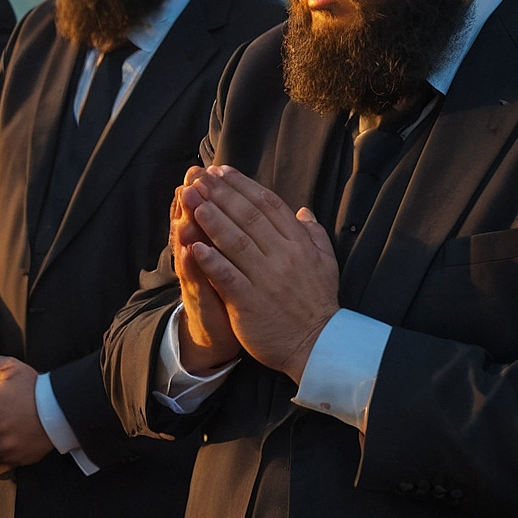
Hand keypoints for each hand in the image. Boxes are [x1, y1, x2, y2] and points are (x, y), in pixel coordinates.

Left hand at [181, 166, 339, 382]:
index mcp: (299, 244)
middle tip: (198, 178)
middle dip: (220, 194)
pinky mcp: (250, 303)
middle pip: (248, 217)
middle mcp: (283, 257)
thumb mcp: (326, 263)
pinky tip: (192, 245)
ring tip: (191, 200)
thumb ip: (314, 235)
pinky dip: (210, 260)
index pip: (268, 205)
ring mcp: (266, 279)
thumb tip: (303, 211)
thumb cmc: (318, 303)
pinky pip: (227, 277)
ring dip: (211, 219)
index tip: (222, 172)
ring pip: (235, 242)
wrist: (318, 345)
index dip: (243, 186)